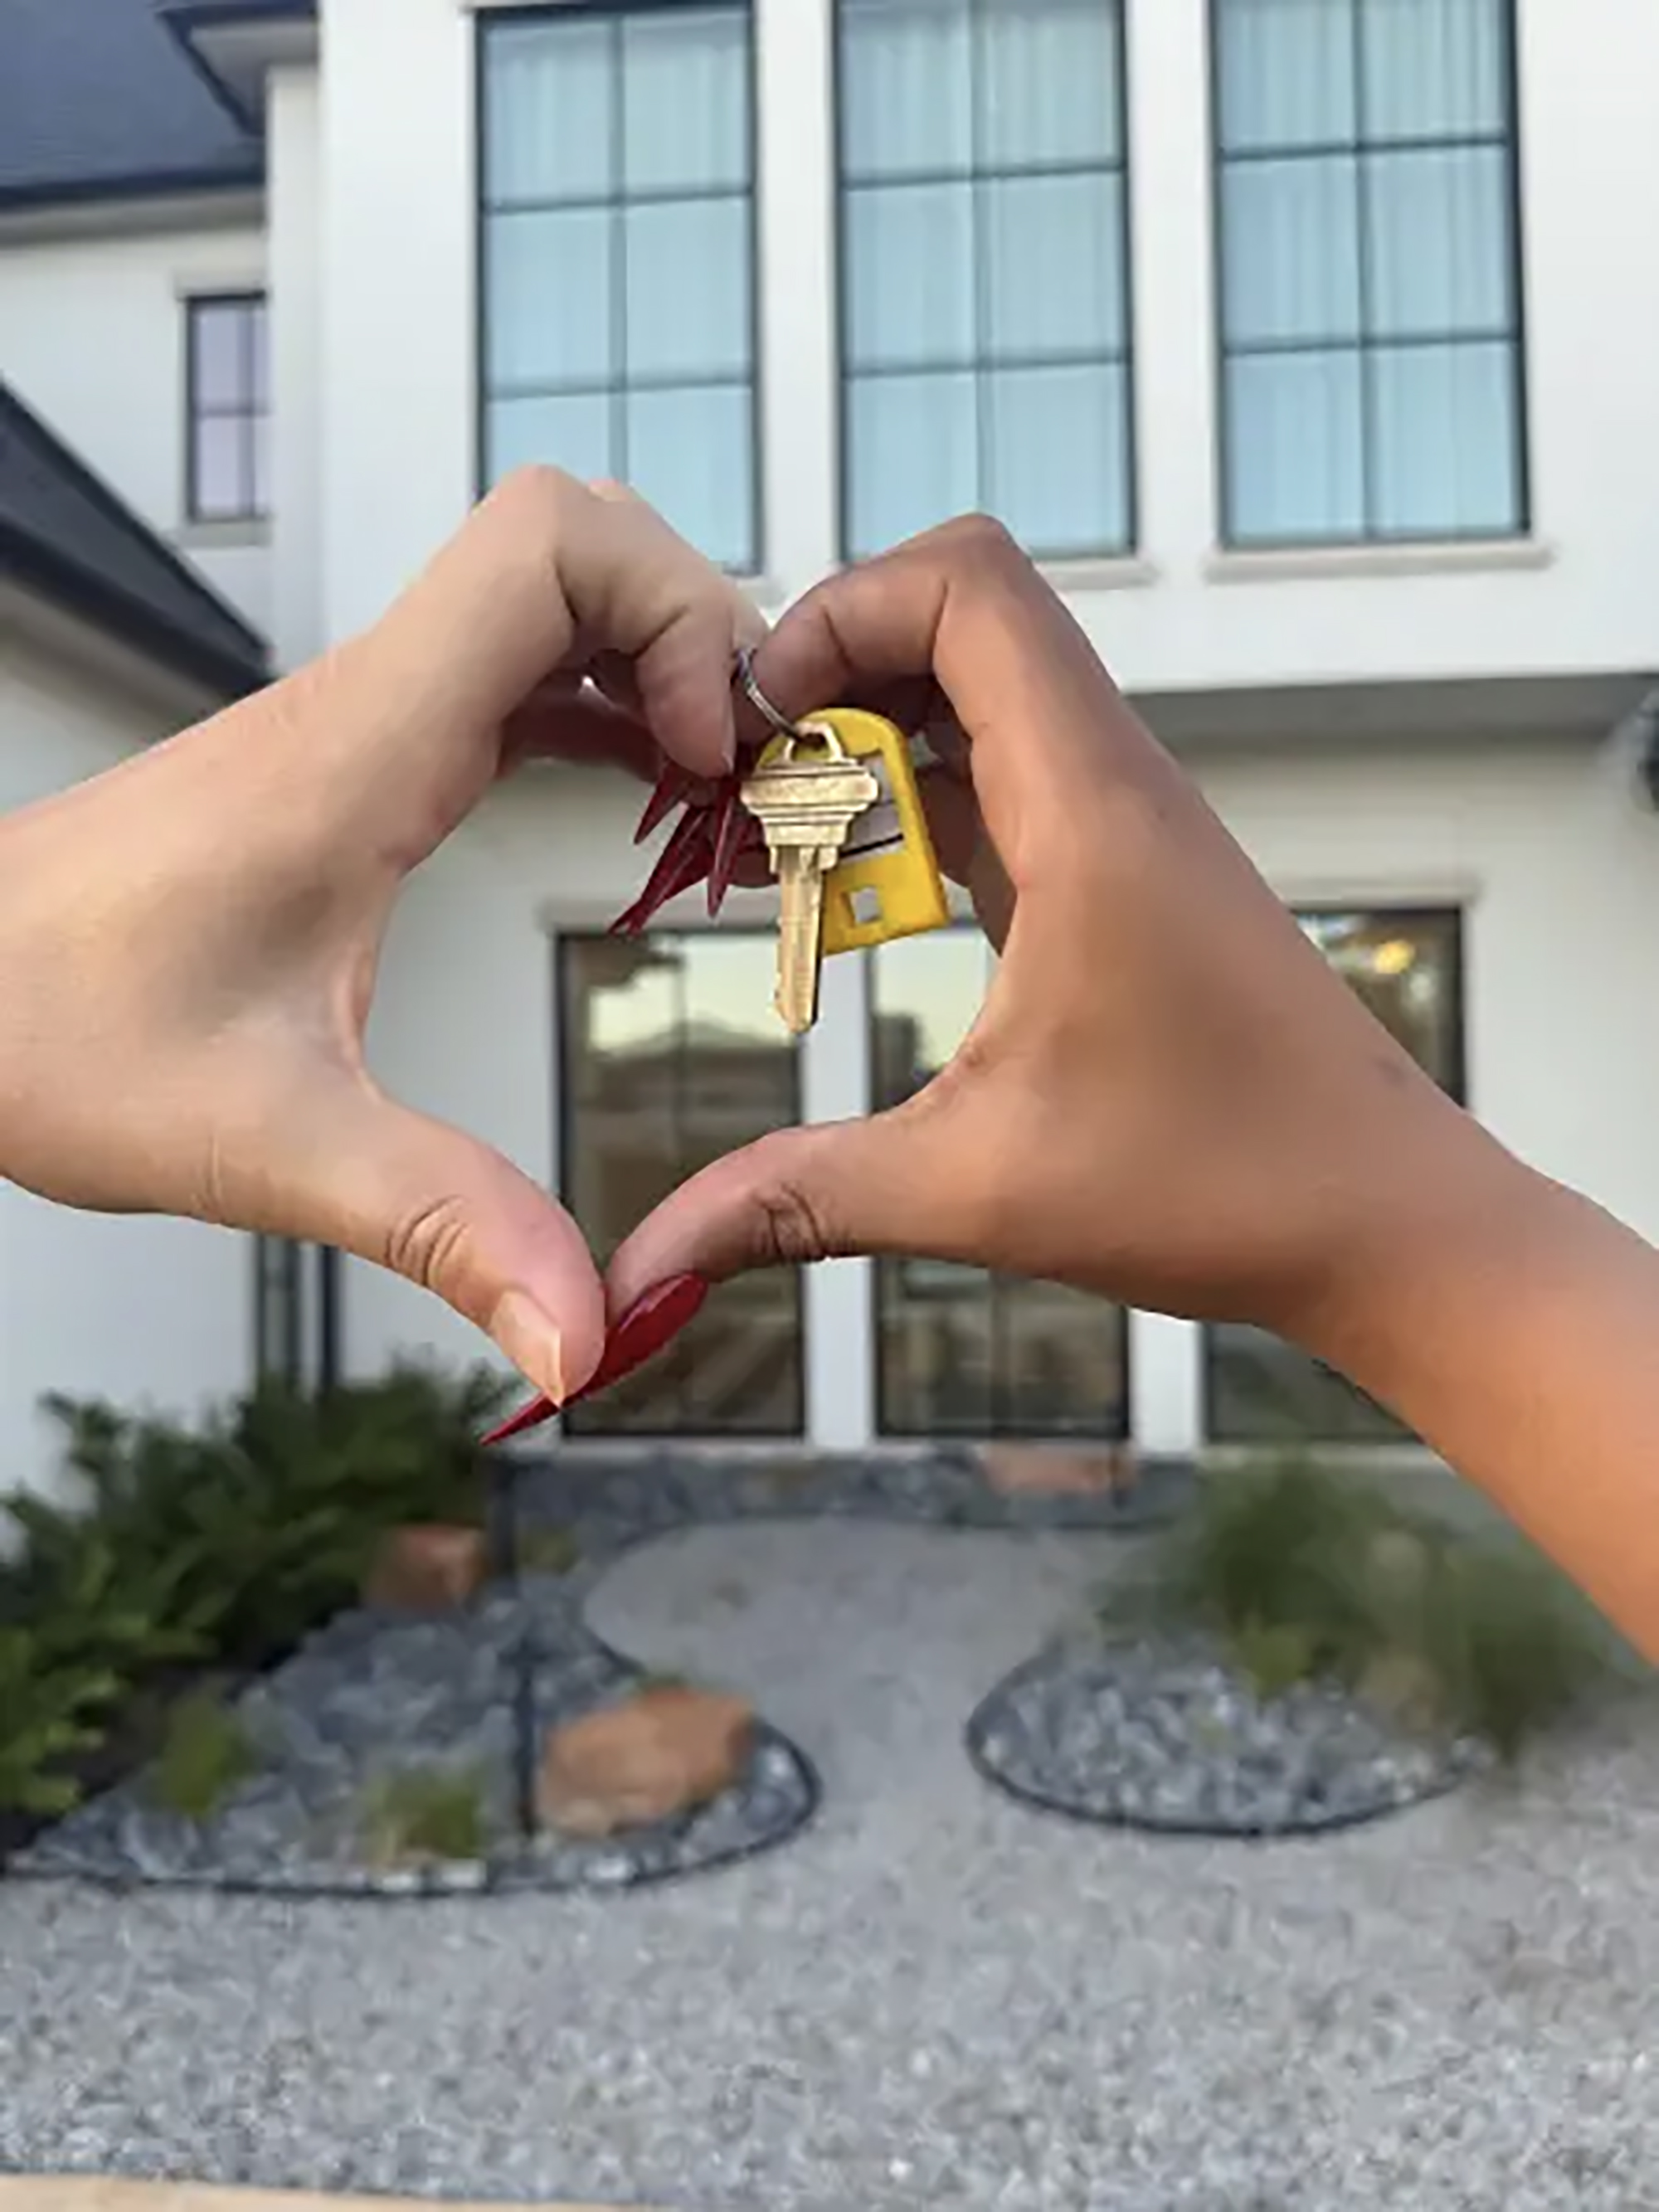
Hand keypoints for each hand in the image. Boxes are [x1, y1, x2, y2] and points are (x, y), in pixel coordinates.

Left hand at [0, 470, 762, 1406]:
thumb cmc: (47, 1037)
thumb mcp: (268, 1147)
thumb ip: (442, 1227)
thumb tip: (582, 1334)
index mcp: (359, 752)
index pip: (551, 543)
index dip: (674, 613)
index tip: (714, 755)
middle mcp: (367, 709)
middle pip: (582, 551)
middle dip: (700, 642)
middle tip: (751, 791)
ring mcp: (362, 727)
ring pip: (554, 608)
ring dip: (660, 681)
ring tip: (724, 812)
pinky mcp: (354, 767)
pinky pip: (514, 682)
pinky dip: (607, 719)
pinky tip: (647, 815)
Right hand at [606, 516, 1517, 1356]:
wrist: (1383, 1218)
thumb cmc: (1221, 1188)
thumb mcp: (978, 1188)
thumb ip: (800, 1199)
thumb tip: (651, 1258)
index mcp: (1088, 811)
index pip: (967, 584)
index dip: (838, 610)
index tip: (754, 728)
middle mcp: (1113, 785)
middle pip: (962, 613)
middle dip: (831, 669)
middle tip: (748, 787)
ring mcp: (1122, 825)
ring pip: (981, 694)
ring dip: (871, 739)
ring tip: (784, 849)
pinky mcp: (1123, 875)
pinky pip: (1003, 778)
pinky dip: (916, 804)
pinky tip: (863, 902)